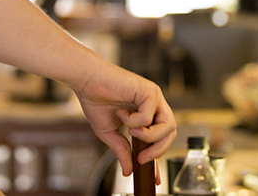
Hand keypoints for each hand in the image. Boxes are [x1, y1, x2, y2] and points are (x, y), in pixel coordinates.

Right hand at [75, 59, 176, 175]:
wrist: (86, 81)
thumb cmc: (96, 100)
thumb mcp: (109, 133)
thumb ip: (121, 150)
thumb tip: (127, 170)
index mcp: (148, 113)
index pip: (161, 137)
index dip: (159, 157)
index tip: (154, 177)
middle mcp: (154, 104)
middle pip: (171, 132)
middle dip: (157, 149)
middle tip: (141, 158)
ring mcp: (154, 96)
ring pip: (168, 125)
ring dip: (149, 136)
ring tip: (130, 132)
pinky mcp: (149, 90)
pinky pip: (149, 116)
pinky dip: (134, 121)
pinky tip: (122, 113)